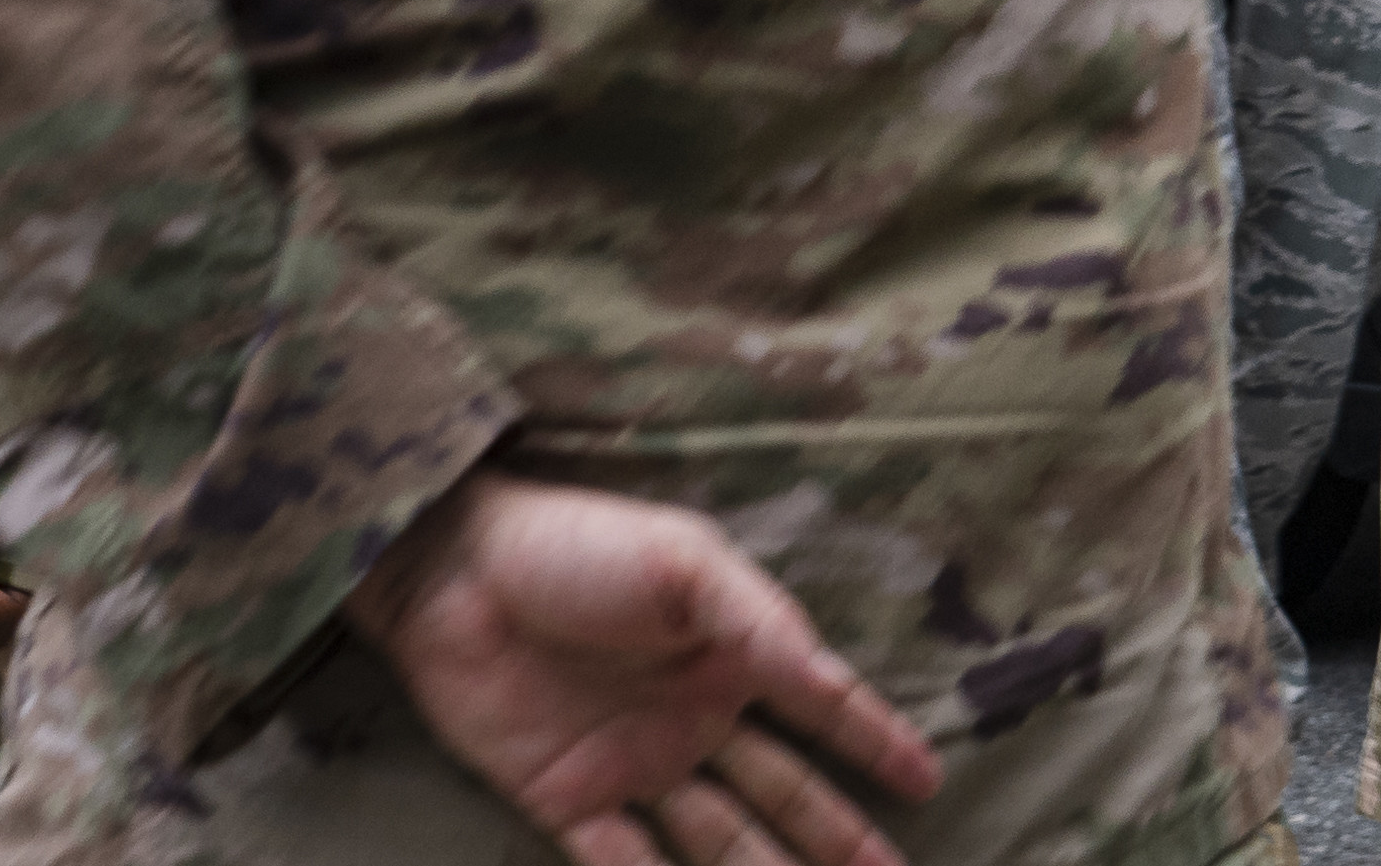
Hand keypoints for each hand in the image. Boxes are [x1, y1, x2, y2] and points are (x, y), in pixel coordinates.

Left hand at [350, 472, 943, 865]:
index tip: (928, 781)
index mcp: (732, 653)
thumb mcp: (686, 563)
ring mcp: (633, 763)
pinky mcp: (566, 800)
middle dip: (837, 838)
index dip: (876, 743)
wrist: (452, 573)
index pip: (822, 708)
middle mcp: (695, 716)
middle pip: (783, 791)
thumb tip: (831, 684)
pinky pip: (622, 863)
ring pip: (718, 841)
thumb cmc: (580, 546)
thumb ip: (761, 623)